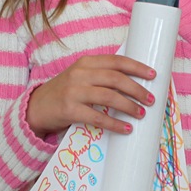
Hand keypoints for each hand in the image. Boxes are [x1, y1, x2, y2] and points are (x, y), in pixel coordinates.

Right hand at [27, 54, 155, 135]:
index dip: (137, 67)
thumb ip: (101, 76)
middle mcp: (80, 74)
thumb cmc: (65, 92)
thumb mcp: (81, 77)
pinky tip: (126, 128)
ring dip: (129, 106)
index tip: (153, 75)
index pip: (116, 61)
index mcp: (86, 62)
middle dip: (137, 89)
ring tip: (141, 114)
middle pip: (116, 79)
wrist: (37, 107)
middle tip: (151, 99)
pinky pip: (97, 117)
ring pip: (109, 97)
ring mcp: (74, 91)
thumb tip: (134, 83)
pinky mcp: (69, 110)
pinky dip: (114, 124)